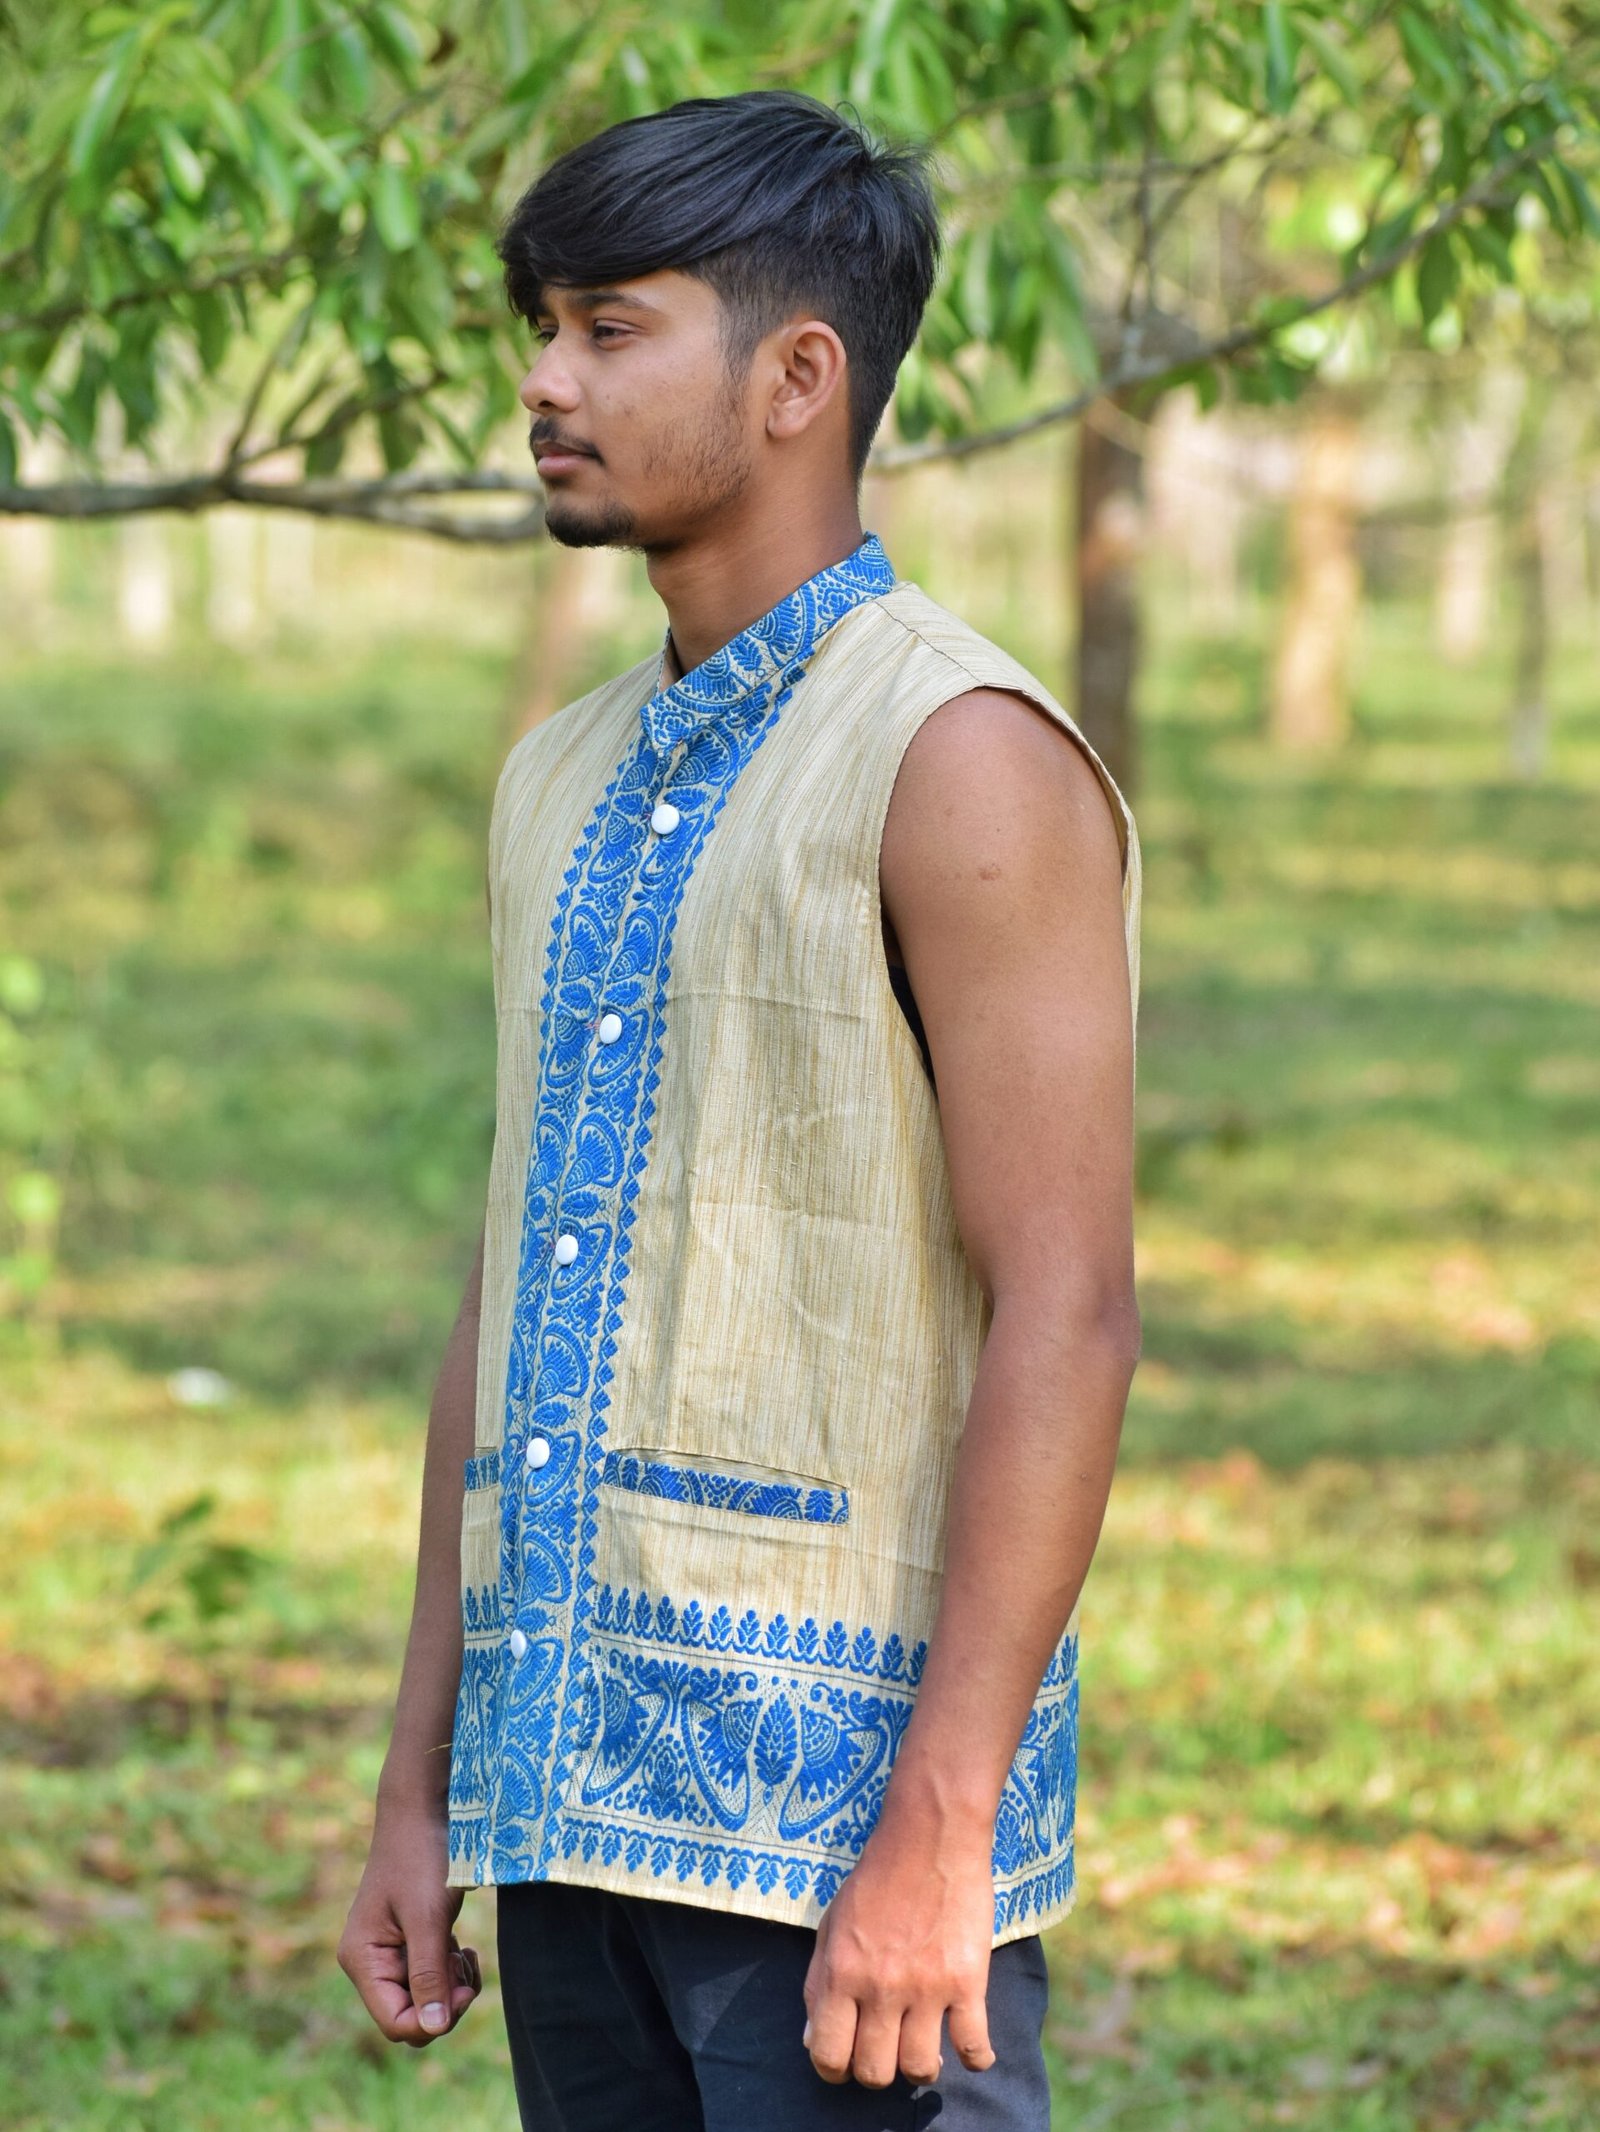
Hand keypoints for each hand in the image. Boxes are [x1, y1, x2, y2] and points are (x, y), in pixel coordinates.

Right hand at [338, 1796, 481, 2046]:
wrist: (423, 1809)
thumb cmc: (422, 1857)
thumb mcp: (428, 1918)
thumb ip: (429, 1975)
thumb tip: (434, 2029)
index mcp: (362, 1960)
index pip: (396, 2022)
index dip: (434, 2018)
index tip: (465, 1989)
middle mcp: (368, 1962)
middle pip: (409, 2015)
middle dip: (444, 2000)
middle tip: (465, 1963)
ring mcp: (387, 1952)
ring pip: (423, 1998)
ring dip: (450, 1984)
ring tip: (464, 1950)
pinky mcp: (407, 1941)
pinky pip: (429, 1977)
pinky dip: (449, 1969)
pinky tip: (461, 1945)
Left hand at [801, 1813, 996, 2088]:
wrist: (930, 1836)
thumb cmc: (876, 1879)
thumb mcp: (832, 1925)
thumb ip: (819, 1984)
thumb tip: (813, 2042)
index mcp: (842, 1972)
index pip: (828, 2055)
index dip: (834, 2069)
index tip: (846, 2061)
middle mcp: (881, 1986)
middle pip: (875, 2071)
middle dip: (876, 2070)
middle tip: (885, 2050)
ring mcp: (927, 1986)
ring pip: (920, 2068)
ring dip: (920, 2066)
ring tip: (924, 2048)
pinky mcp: (968, 1980)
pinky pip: (973, 2046)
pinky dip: (976, 2060)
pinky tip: (972, 2052)